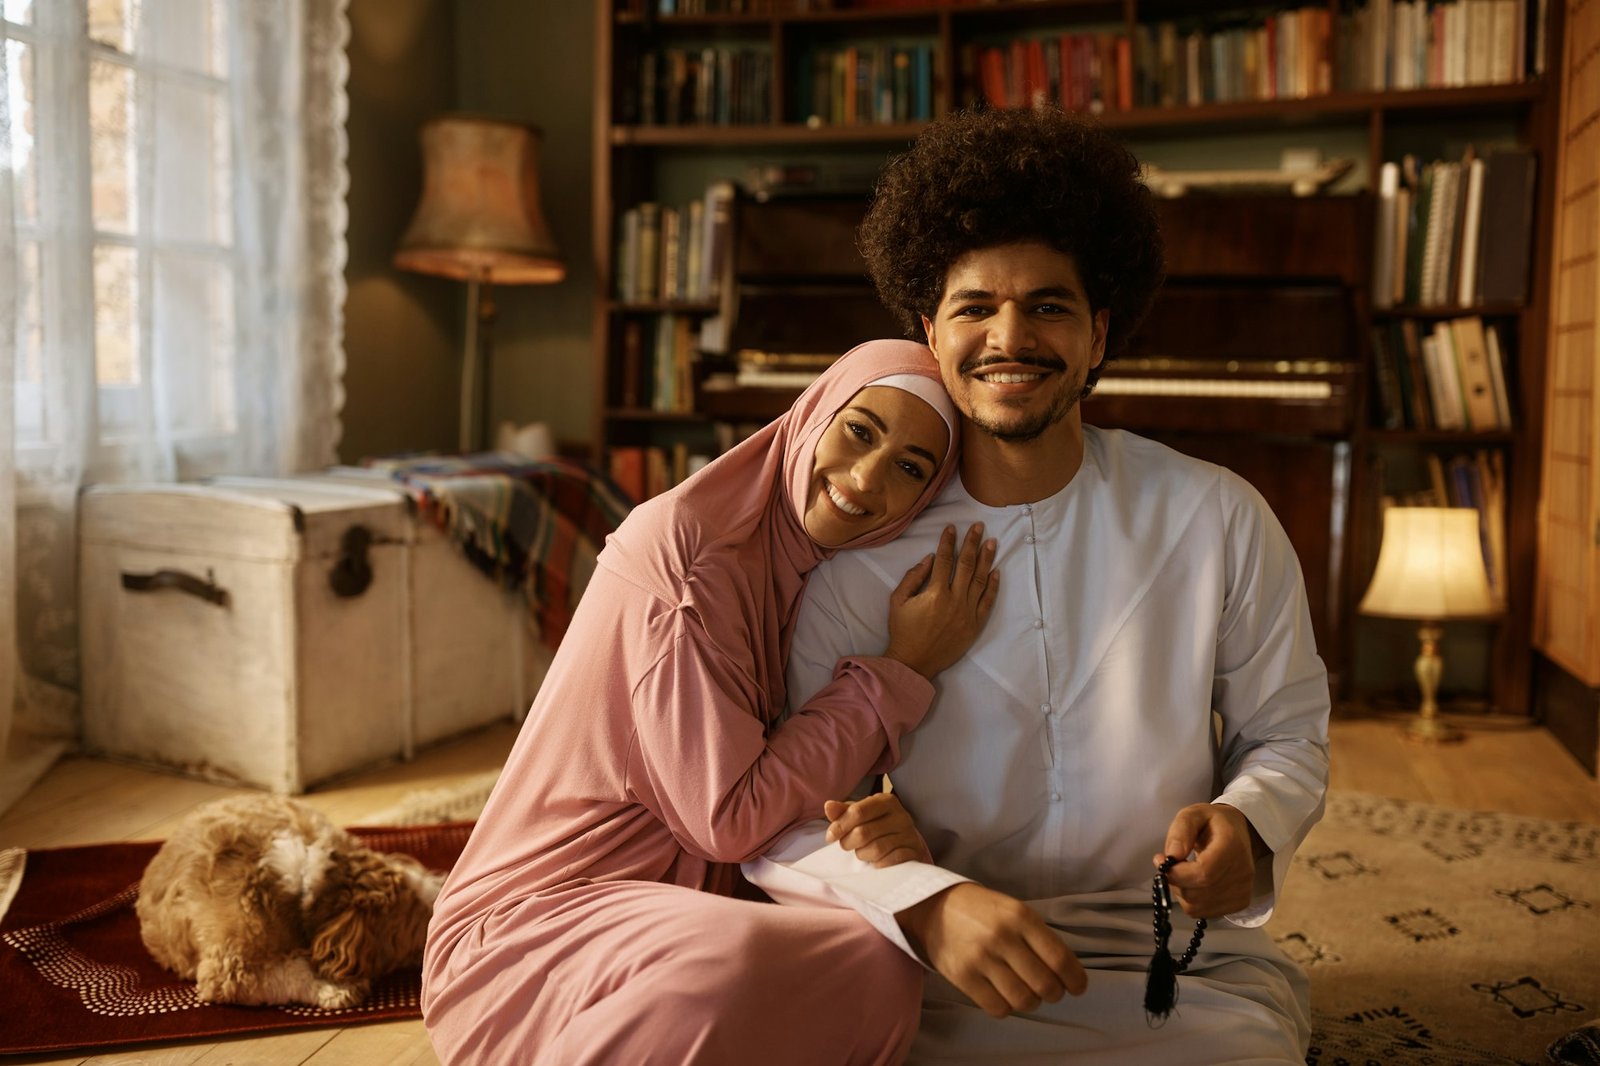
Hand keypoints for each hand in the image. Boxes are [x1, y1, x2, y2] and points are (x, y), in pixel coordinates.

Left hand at [823, 793, 931, 866]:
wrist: (905, 843)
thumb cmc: (877, 826)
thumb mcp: (860, 815)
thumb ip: (843, 811)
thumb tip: (828, 806)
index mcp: (886, 801)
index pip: (857, 812)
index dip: (839, 826)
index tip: (830, 837)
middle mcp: (901, 816)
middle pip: (863, 832)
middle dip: (848, 842)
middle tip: (846, 845)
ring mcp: (909, 835)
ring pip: (875, 849)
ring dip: (862, 854)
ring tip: (862, 852)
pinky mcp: (913, 854)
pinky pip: (888, 862)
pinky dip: (876, 864)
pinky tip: (875, 861)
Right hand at [883, 523, 998, 678]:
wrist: (915, 661)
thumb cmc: (903, 630)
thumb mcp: (898, 601)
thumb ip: (913, 577)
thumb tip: (929, 558)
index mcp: (935, 593)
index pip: (944, 560)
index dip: (948, 542)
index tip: (952, 527)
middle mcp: (955, 600)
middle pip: (966, 565)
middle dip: (972, 543)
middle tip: (978, 527)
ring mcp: (967, 613)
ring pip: (981, 580)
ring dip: (987, 559)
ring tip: (992, 542)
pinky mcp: (975, 625)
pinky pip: (987, 601)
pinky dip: (993, 586)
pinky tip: (996, 571)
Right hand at [897, 883, 1085, 1018]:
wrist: (932, 907)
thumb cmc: (981, 910)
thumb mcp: (1014, 910)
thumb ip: (1038, 937)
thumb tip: (1066, 972)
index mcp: (1020, 916)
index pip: (1059, 958)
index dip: (1075, 979)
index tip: (1077, 987)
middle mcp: (1002, 937)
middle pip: (1045, 984)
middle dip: (1054, 993)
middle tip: (1050, 990)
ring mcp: (981, 958)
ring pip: (1023, 1000)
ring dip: (1031, 1002)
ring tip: (1026, 993)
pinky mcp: (963, 977)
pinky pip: (998, 1008)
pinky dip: (1007, 1007)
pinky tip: (1004, 995)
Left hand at [1153, 803, 1263, 918]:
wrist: (1239, 833)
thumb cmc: (1212, 823)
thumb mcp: (1192, 814)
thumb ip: (1180, 831)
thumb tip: (1172, 856)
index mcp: (1232, 846)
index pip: (1203, 873)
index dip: (1177, 874)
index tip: (1161, 861)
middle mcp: (1242, 873)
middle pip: (1197, 894)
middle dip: (1174, 882)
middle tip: (1171, 865)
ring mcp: (1243, 891)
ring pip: (1197, 907)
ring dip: (1181, 892)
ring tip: (1184, 873)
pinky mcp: (1240, 903)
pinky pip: (1204, 913)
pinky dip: (1192, 901)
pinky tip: (1195, 884)